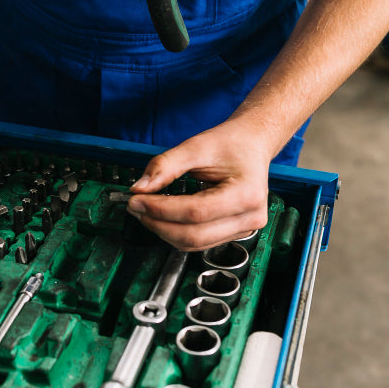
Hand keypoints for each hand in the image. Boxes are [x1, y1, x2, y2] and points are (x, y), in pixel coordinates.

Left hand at [127, 123, 272, 251]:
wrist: (252, 144)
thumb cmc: (230, 143)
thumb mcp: (196, 146)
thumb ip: (165, 166)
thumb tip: (139, 188)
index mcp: (247, 193)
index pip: (195, 212)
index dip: (161, 209)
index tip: (136, 200)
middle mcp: (250, 216)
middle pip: (194, 235)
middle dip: (158, 224)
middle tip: (135, 207)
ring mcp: (245, 229)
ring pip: (195, 244)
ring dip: (164, 231)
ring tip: (146, 211)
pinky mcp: (235, 233)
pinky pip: (200, 242)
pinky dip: (176, 232)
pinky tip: (163, 217)